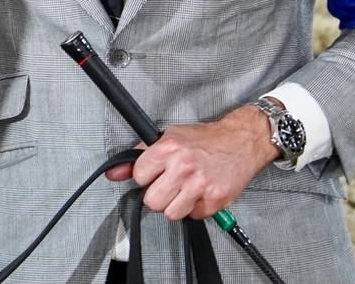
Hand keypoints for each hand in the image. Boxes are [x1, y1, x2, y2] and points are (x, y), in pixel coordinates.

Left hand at [104, 105, 279, 219]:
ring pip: (171, 213)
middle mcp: (183, 166)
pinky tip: (200, 193)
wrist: (240, 141)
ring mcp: (200, 185)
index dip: (145, 177)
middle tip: (168, 186)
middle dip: (157, 196)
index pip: (138, 176)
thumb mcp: (168, 138)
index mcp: (168, 148)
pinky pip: (194, 216)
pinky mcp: (215, 199)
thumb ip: (139, 156)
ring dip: (176, 205)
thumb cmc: (204, 139)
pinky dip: (196, 208)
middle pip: (152, 201)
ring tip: (184, 190)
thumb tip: (114, 173)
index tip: (154, 174)